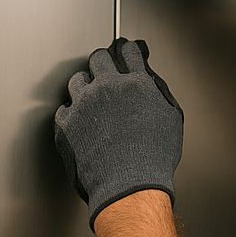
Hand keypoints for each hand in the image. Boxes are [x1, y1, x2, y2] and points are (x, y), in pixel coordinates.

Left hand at [54, 38, 183, 230]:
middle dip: (103, 64)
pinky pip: (64, 107)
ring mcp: (84, 104)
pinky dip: (73, 113)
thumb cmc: (153, 158)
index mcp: (137, 84)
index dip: (127, 50)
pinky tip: (83, 122)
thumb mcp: (170, 118)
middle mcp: (109, 88)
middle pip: (98, 58)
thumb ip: (158, 92)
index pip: (129, 52)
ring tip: (93, 101)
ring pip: (78, 80)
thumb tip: (149, 79)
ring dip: (86, 87)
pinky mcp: (66, 123)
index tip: (125, 51)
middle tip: (106, 73)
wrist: (129, 186)